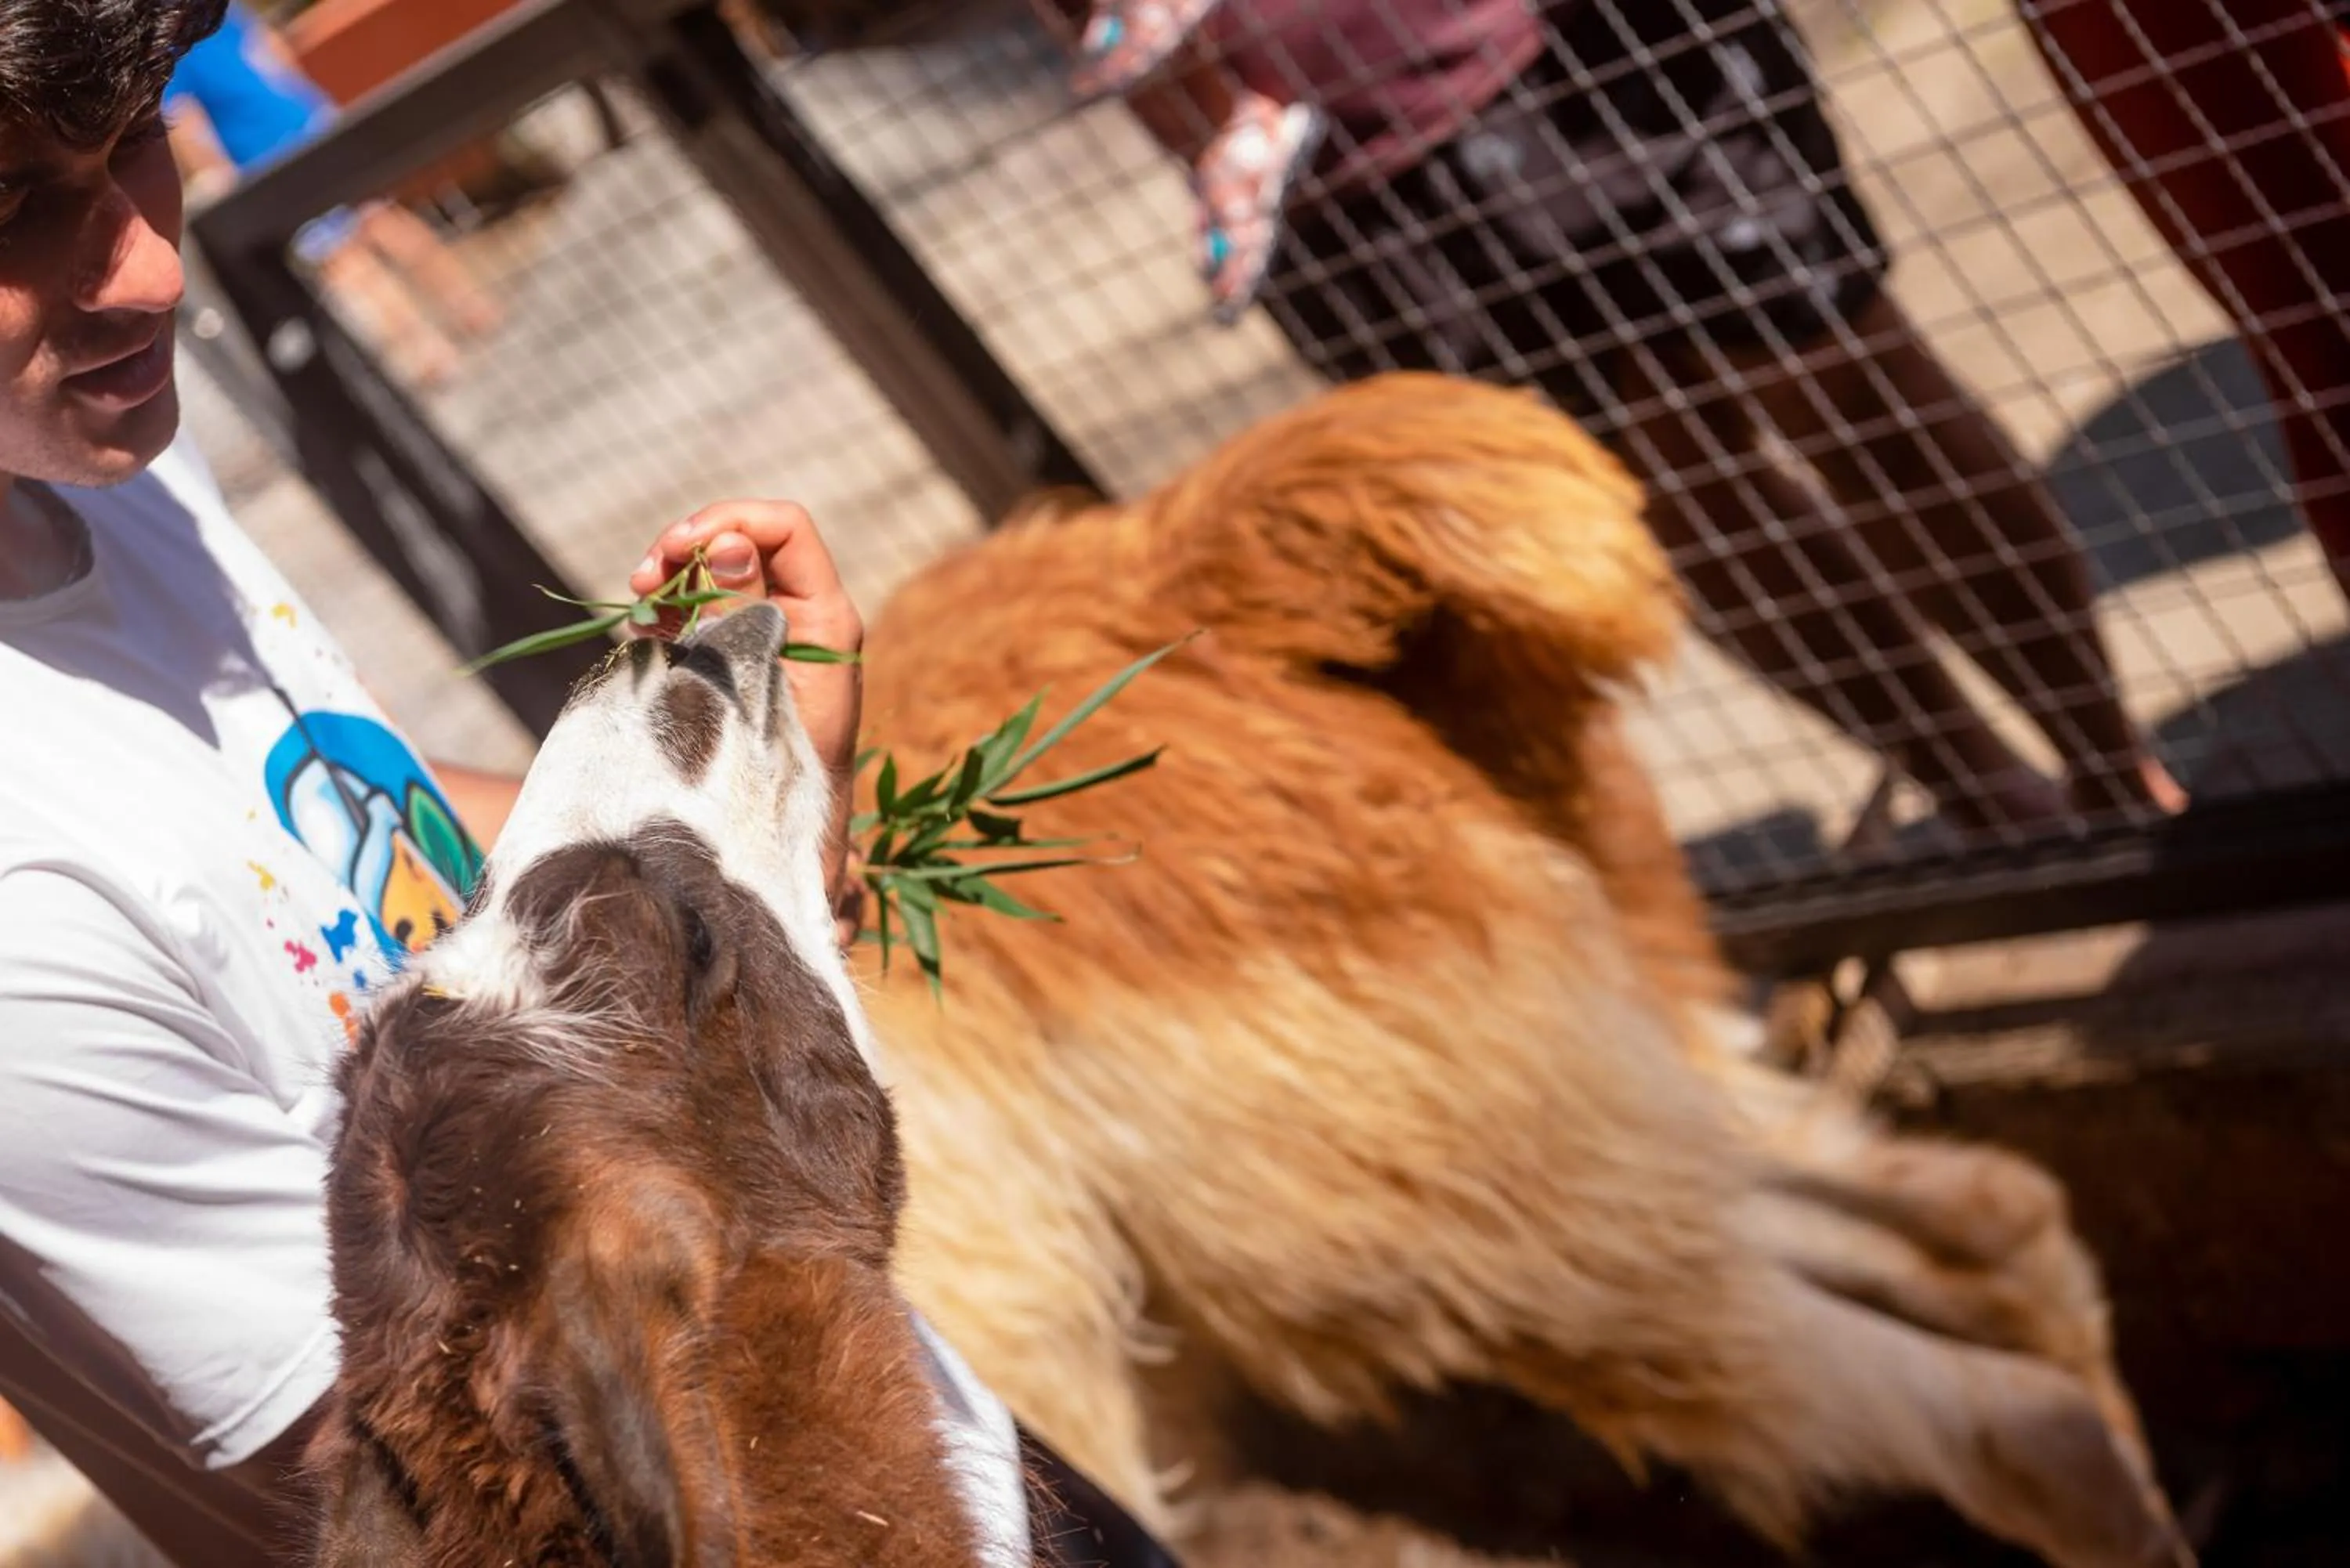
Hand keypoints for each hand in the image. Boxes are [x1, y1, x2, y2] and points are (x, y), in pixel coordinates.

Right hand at [631, 502, 864, 919]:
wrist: (784, 832)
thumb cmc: (782, 769)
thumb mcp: (758, 684)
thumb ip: (742, 612)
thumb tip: (731, 544)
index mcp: (825, 617)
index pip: (786, 528)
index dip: (732, 521)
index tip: (683, 548)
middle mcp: (802, 614)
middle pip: (744, 539)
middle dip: (688, 544)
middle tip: (645, 573)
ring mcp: (768, 631)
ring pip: (717, 569)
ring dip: (671, 572)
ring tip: (639, 594)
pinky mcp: (737, 652)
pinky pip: (701, 607)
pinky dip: (667, 606)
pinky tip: (645, 629)